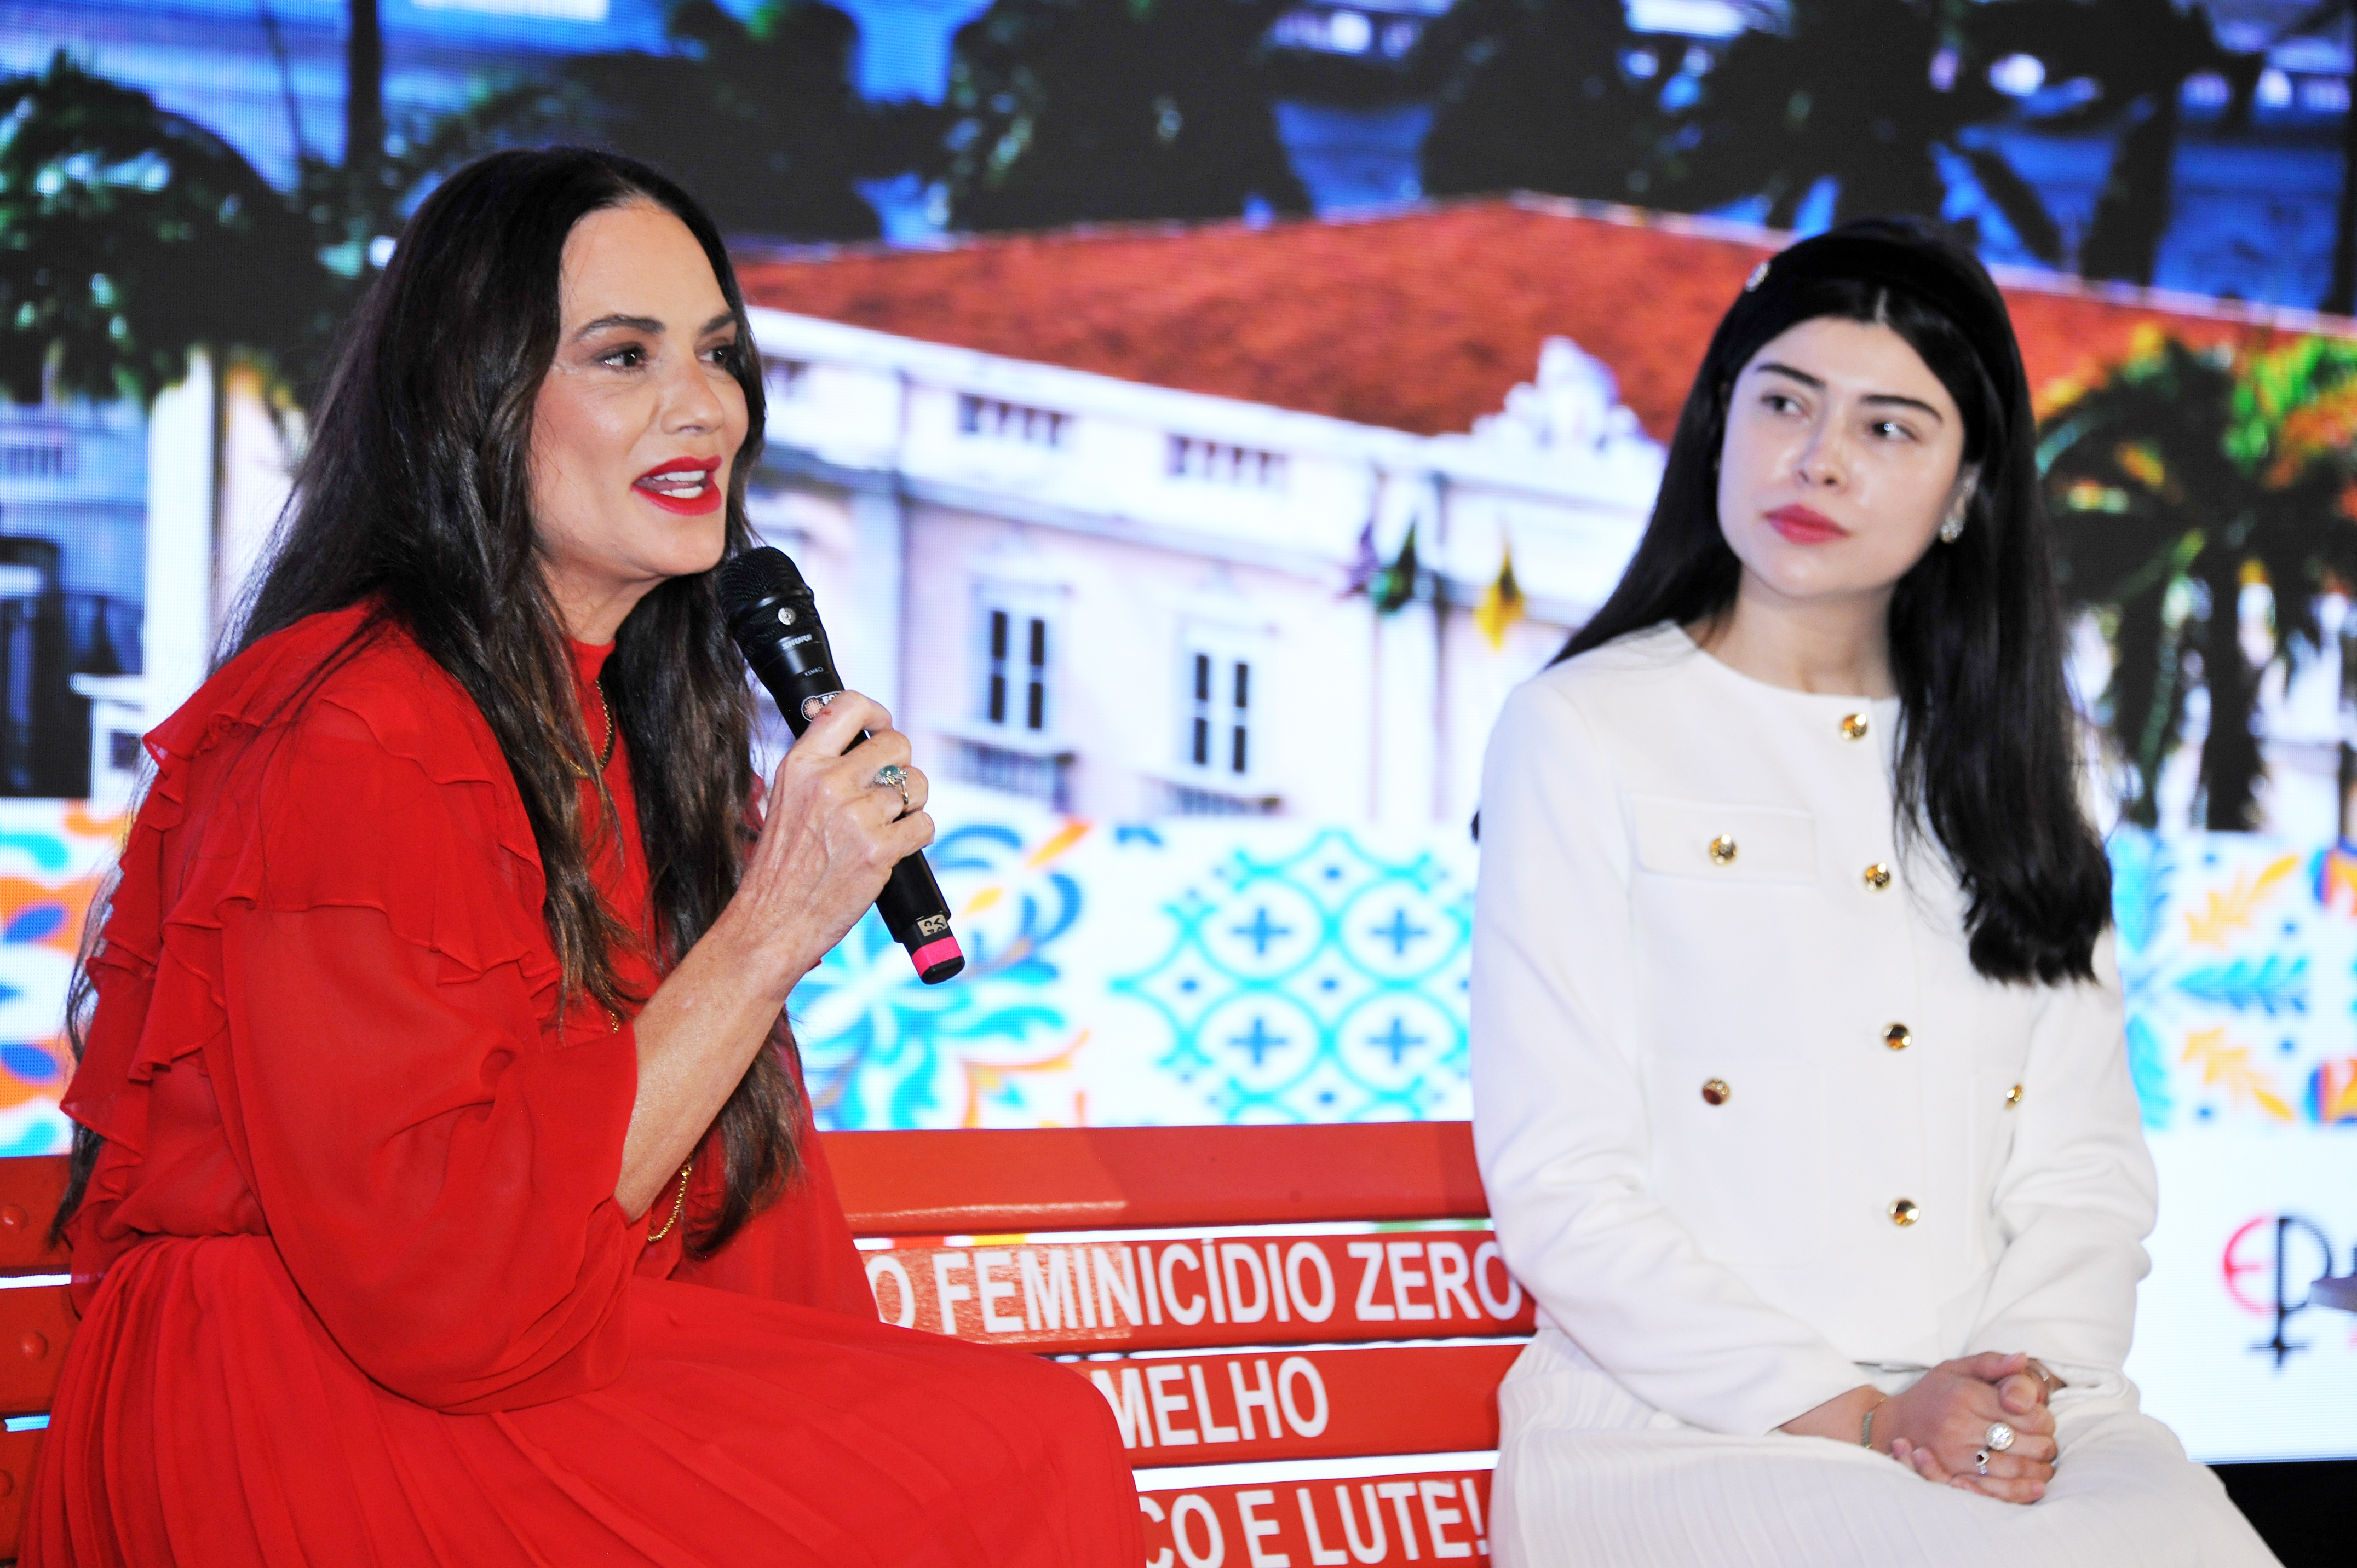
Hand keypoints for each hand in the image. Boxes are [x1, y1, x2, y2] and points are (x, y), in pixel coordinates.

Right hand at [719, 690, 933, 999]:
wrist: (772, 922)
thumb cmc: (780, 868)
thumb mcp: (785, 800)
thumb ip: (820, 766)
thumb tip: (857, 736)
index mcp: (801, 765)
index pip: (848, 706)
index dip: (876, 711)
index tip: (881, 724)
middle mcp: (828, 783)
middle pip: (896, 744)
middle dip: (901, 766)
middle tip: (889, 789)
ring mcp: (855, 816)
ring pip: (917, 785)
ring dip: (912, 804)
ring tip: (888, 823)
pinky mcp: (879, 850)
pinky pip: (925, 824)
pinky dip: (918, 836)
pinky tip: (895, 848)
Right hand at [1880, 1352, 2056, 1505]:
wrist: (1892, 1424)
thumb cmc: (1932, 1395)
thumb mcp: (1957, 1369)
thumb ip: (1992, 1363)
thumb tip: (2023, 1359)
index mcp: (1965, 1395)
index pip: (2027, 1414)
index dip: (2045, 1420)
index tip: (2043, 1421)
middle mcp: (1959, 1424)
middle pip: (2025, 1442)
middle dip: (2046, 1446)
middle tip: (2048, 1445)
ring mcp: (1954, 1453)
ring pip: (2014, 1468)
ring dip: (2038, 1471)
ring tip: (2043, 1465)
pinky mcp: (1951, 1477)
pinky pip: (1994, 1489)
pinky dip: (2020, 1492)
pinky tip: (2035, 1488)